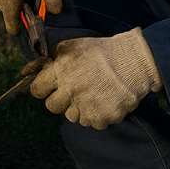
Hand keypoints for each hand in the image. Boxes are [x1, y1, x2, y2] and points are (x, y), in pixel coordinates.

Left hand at [29, 28, 160, 129]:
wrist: (134, 62)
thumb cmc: (101, 51)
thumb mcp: (73, 46)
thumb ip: (53, 58)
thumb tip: (35, 68)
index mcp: (61, 72)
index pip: (37, 90)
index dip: (43, 88)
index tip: (50, 86)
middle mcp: (70, 91)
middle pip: (52, 107)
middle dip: (59, 99)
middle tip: (72, 91)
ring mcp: (86, 107)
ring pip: (71, 116)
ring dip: (77, 108)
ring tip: (91, 94)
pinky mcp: (101, 119)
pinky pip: (91, 122)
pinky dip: (95, 114)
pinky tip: (103, 100)